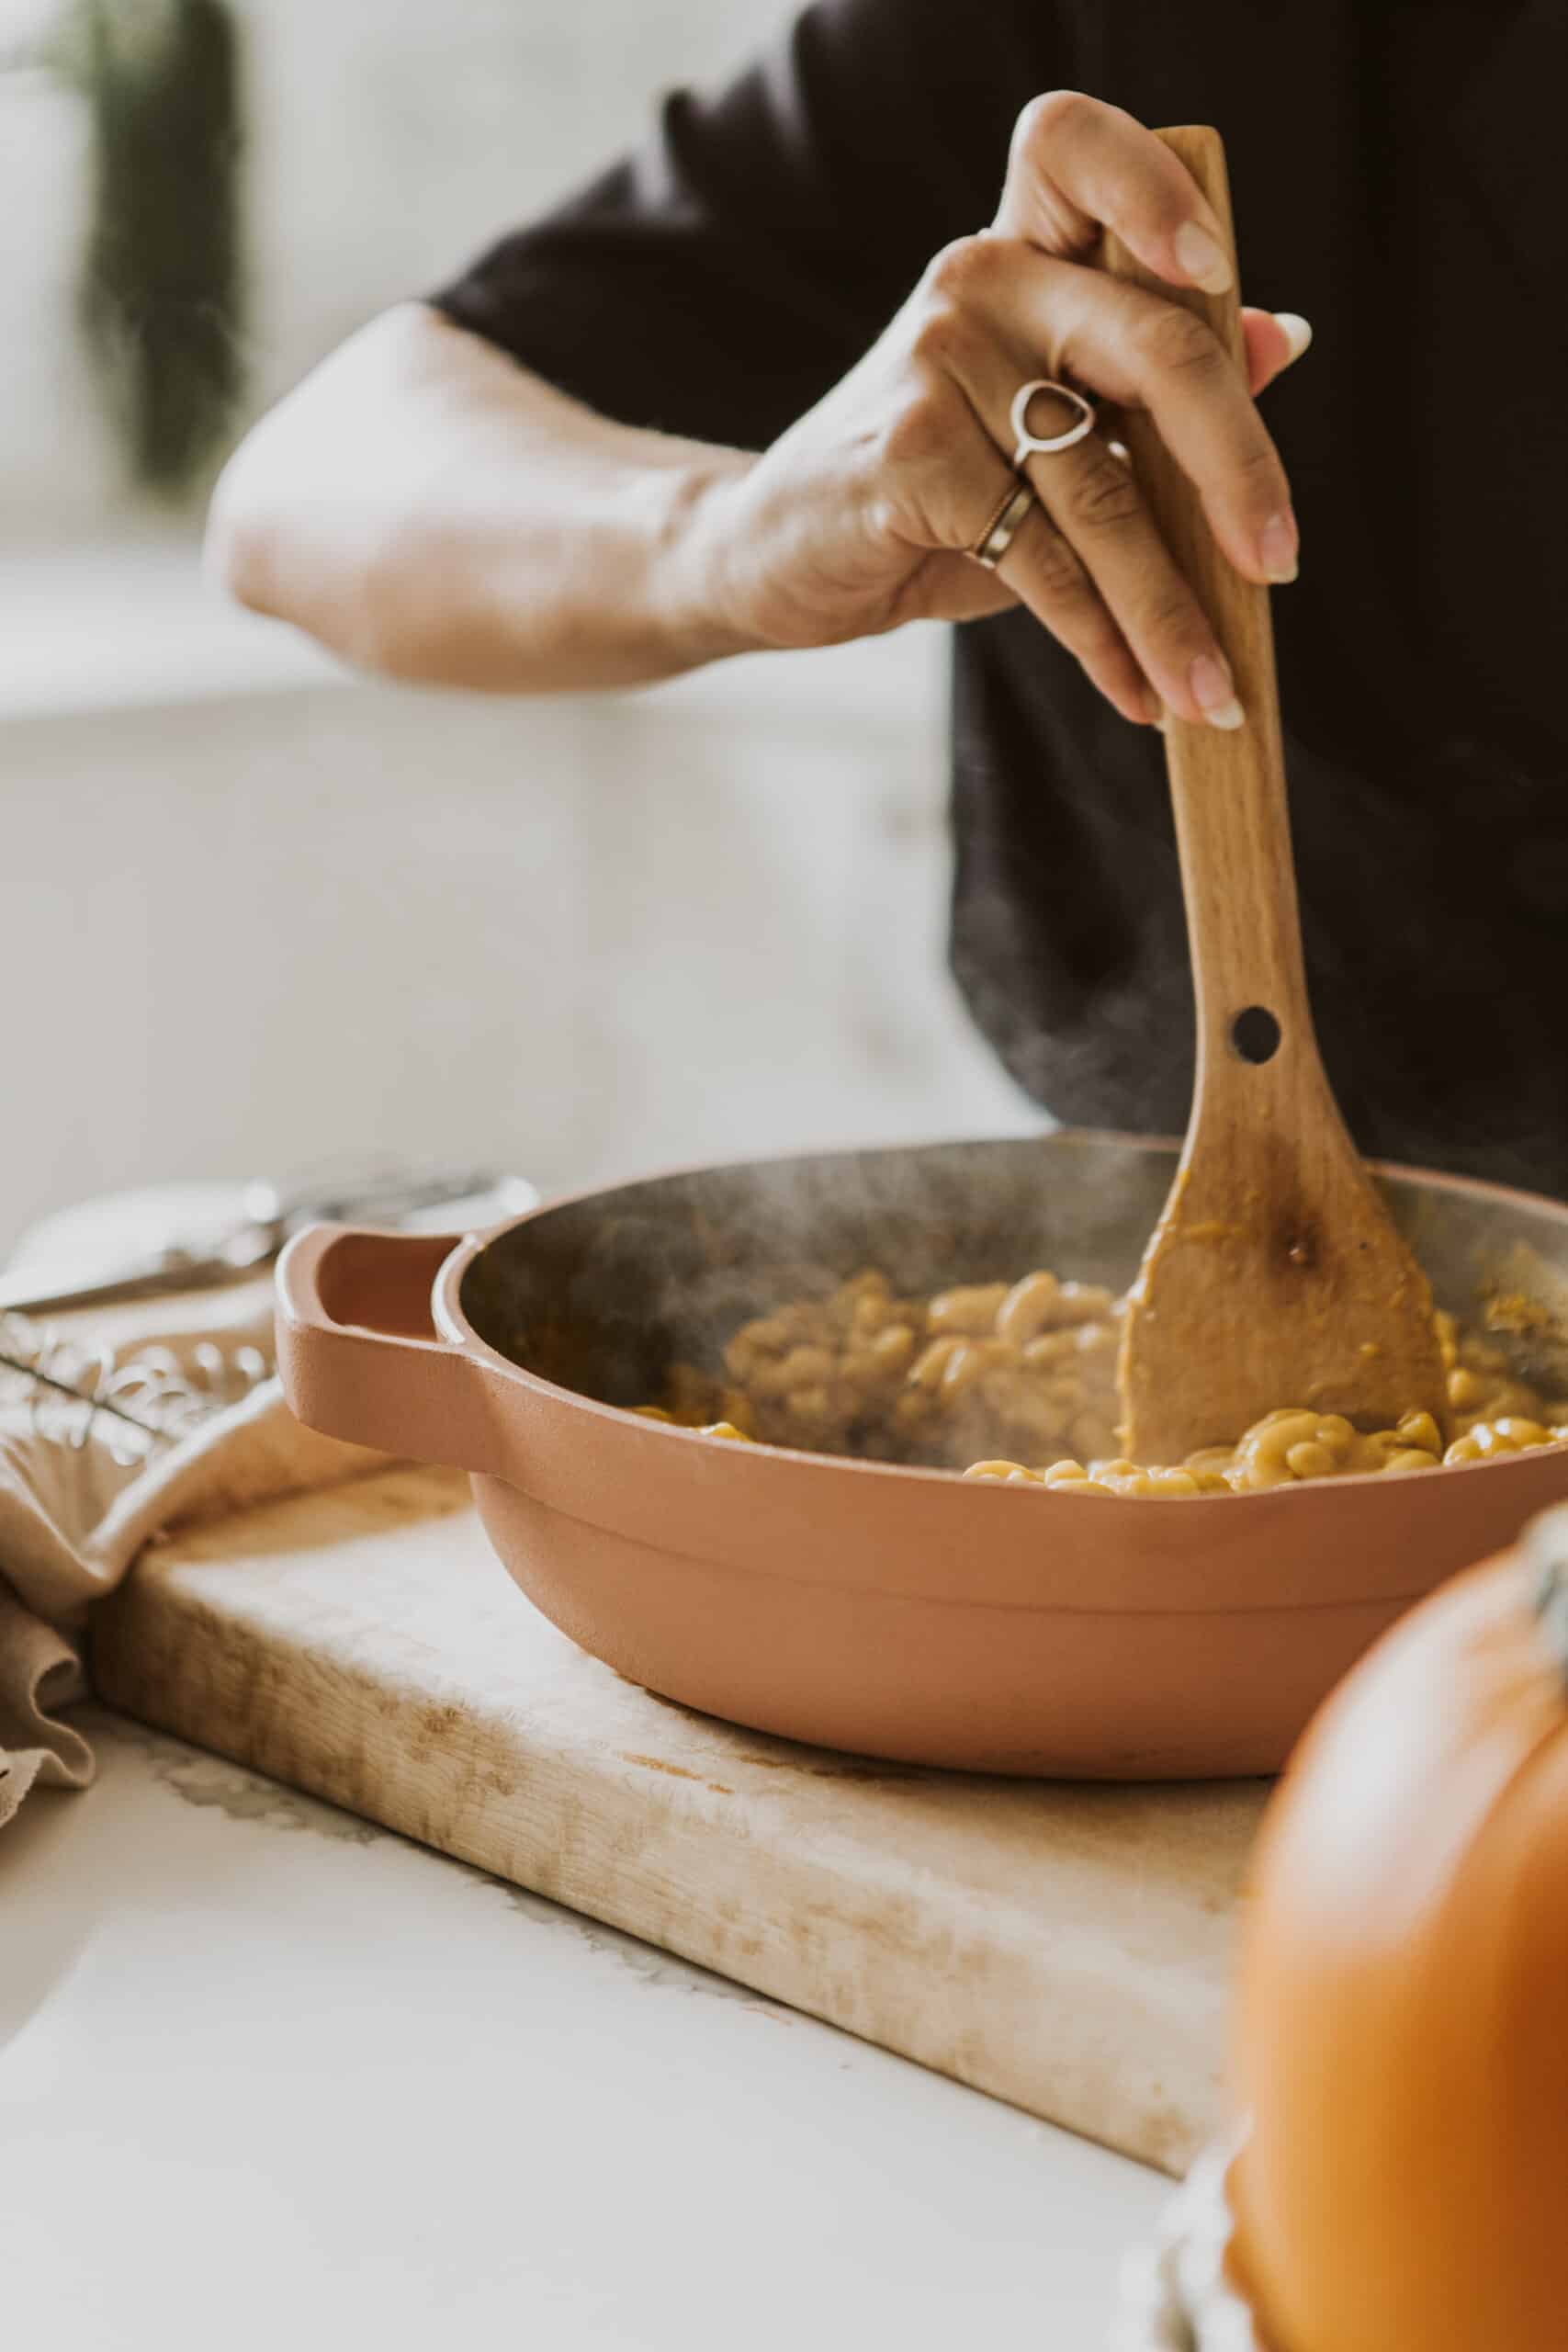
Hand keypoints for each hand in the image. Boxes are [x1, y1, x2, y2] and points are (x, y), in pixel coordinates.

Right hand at [692, 91, 1309, 727]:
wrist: (777, 555)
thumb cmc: (930, 490)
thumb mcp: (1043, 427)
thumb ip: (1149, 388)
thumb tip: (1282, 337)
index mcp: (1022, 249)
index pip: (1080, 151)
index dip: (1157, 190)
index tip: (1214, 268)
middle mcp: (981, 279)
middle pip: (1157, 346)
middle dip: (1239, 472)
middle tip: (1280, 564)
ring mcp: (939, 360)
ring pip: (1103, 494)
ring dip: (1170, 611)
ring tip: (1212, 693)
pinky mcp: (910, 454)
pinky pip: (1043, 560)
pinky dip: (1102, 641)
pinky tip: (1136, 692)